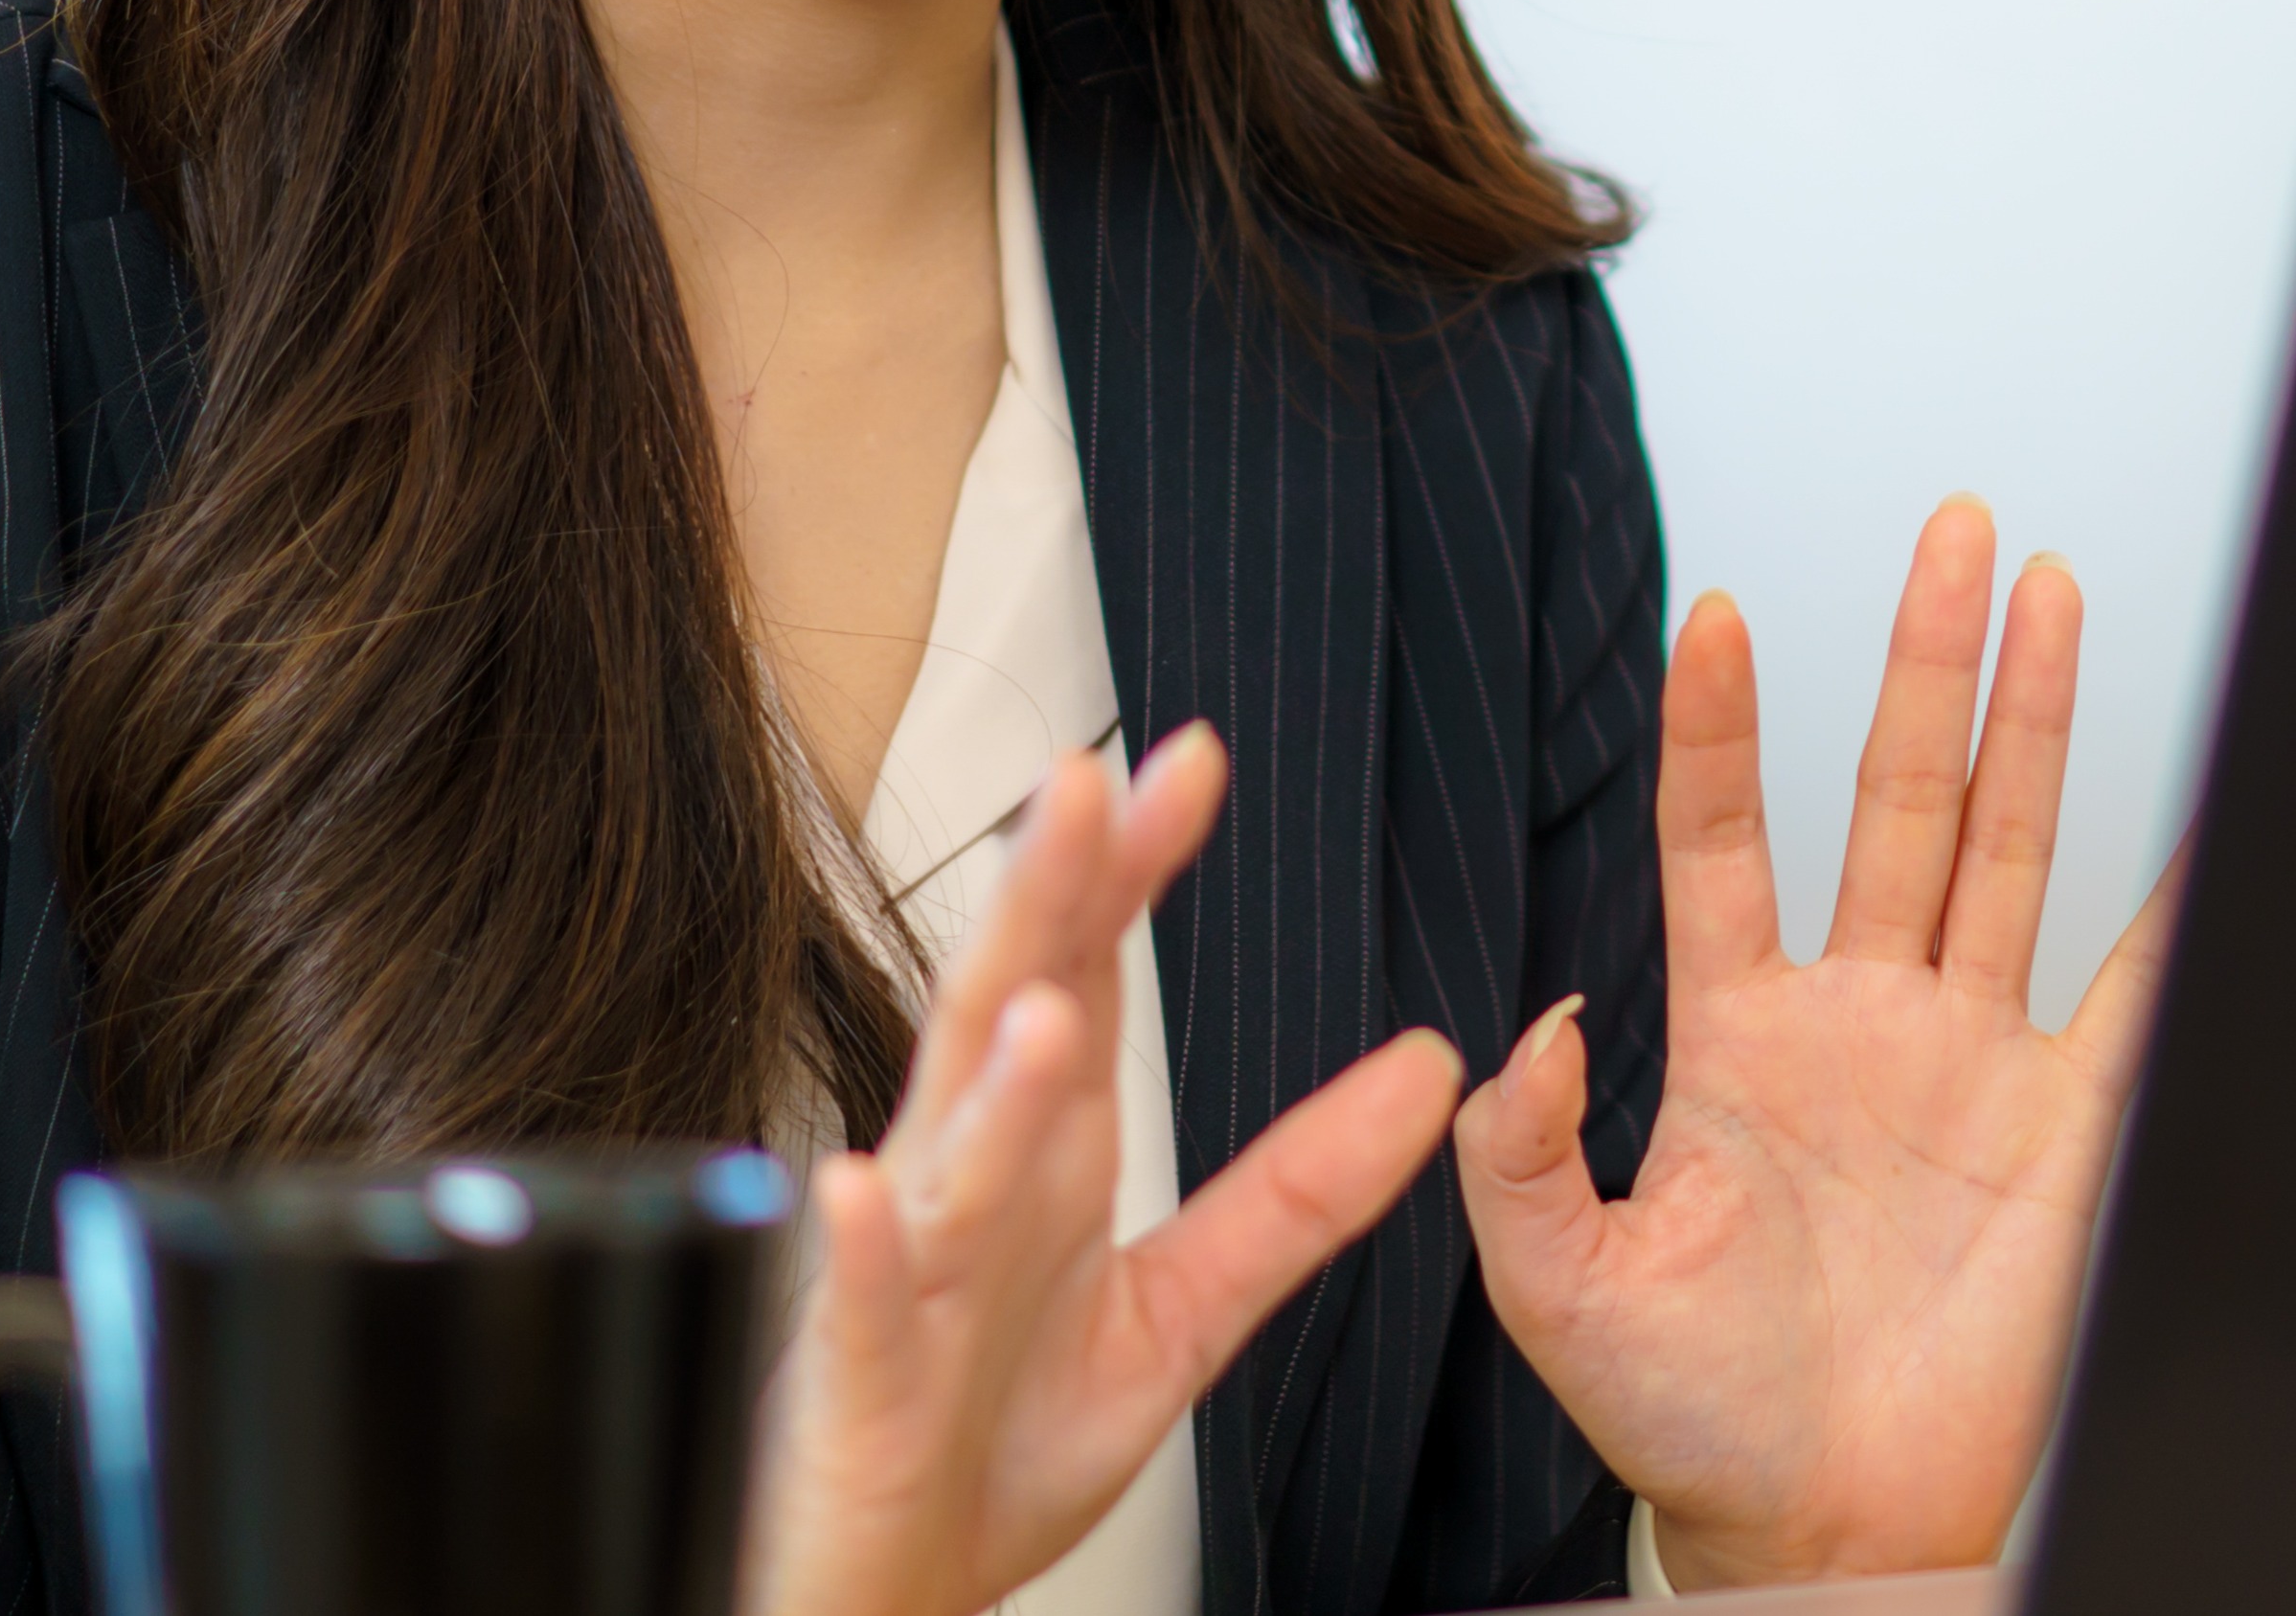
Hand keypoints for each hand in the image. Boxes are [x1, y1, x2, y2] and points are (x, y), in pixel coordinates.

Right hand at [744, 729, 1463, 1615]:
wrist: (893, 1586)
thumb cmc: (995, 1441)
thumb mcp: (1185, 1309)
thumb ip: (1301, 1191)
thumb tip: (1431, 1070)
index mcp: (1043, 1156)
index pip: (1087, 976)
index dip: (1131, 868)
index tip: (1195, 761)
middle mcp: (968, 1188)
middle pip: (1004, 1015)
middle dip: (1042, 904)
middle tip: (1086, 785)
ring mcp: (911, 1279)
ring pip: (946, 1156)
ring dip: (987, 1080)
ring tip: (1040, 1004)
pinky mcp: (864, 1385)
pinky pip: (866, 1308)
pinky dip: (868, 1249)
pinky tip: (875, 1187)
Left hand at [1457, 500, 2175, 1593]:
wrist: (1830, 1529)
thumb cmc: (1698, 1424)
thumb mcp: (1560, 1291)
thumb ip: (1522, 1157)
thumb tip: (1531, 1022)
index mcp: (1741, 1043)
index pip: (1723, 843)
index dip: (1719, 732)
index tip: (1715, 619)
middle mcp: (1864, 1023)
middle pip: (1896, 800)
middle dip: (1924, 662)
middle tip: (1950, 536)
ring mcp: (1970, 1063)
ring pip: (2004, 848)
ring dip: (2026, 721)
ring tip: (2045, 593)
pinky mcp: (2065, 1125)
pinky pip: (2132, 989)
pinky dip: (2177, 900)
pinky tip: (2206, 806)